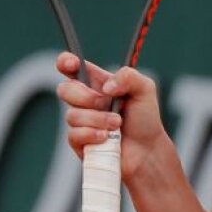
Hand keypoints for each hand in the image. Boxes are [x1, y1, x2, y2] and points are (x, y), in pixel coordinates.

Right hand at [55, 53, 168, 178]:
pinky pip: (74, 134)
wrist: (146, 150)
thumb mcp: (145, 89)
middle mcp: (85, 100)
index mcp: (97, 83)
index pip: (72, 67)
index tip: (72, 63)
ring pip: (72, 115)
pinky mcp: (79, 141)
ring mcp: (80, 121)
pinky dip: (92, 135)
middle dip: (85, 96)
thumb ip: (128, 76)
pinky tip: (106, 138)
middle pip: (65, 89)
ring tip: (117, 124)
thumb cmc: (145, 118)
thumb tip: (106, 87)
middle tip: (106, 103)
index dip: (65, 61)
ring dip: (98, 120)